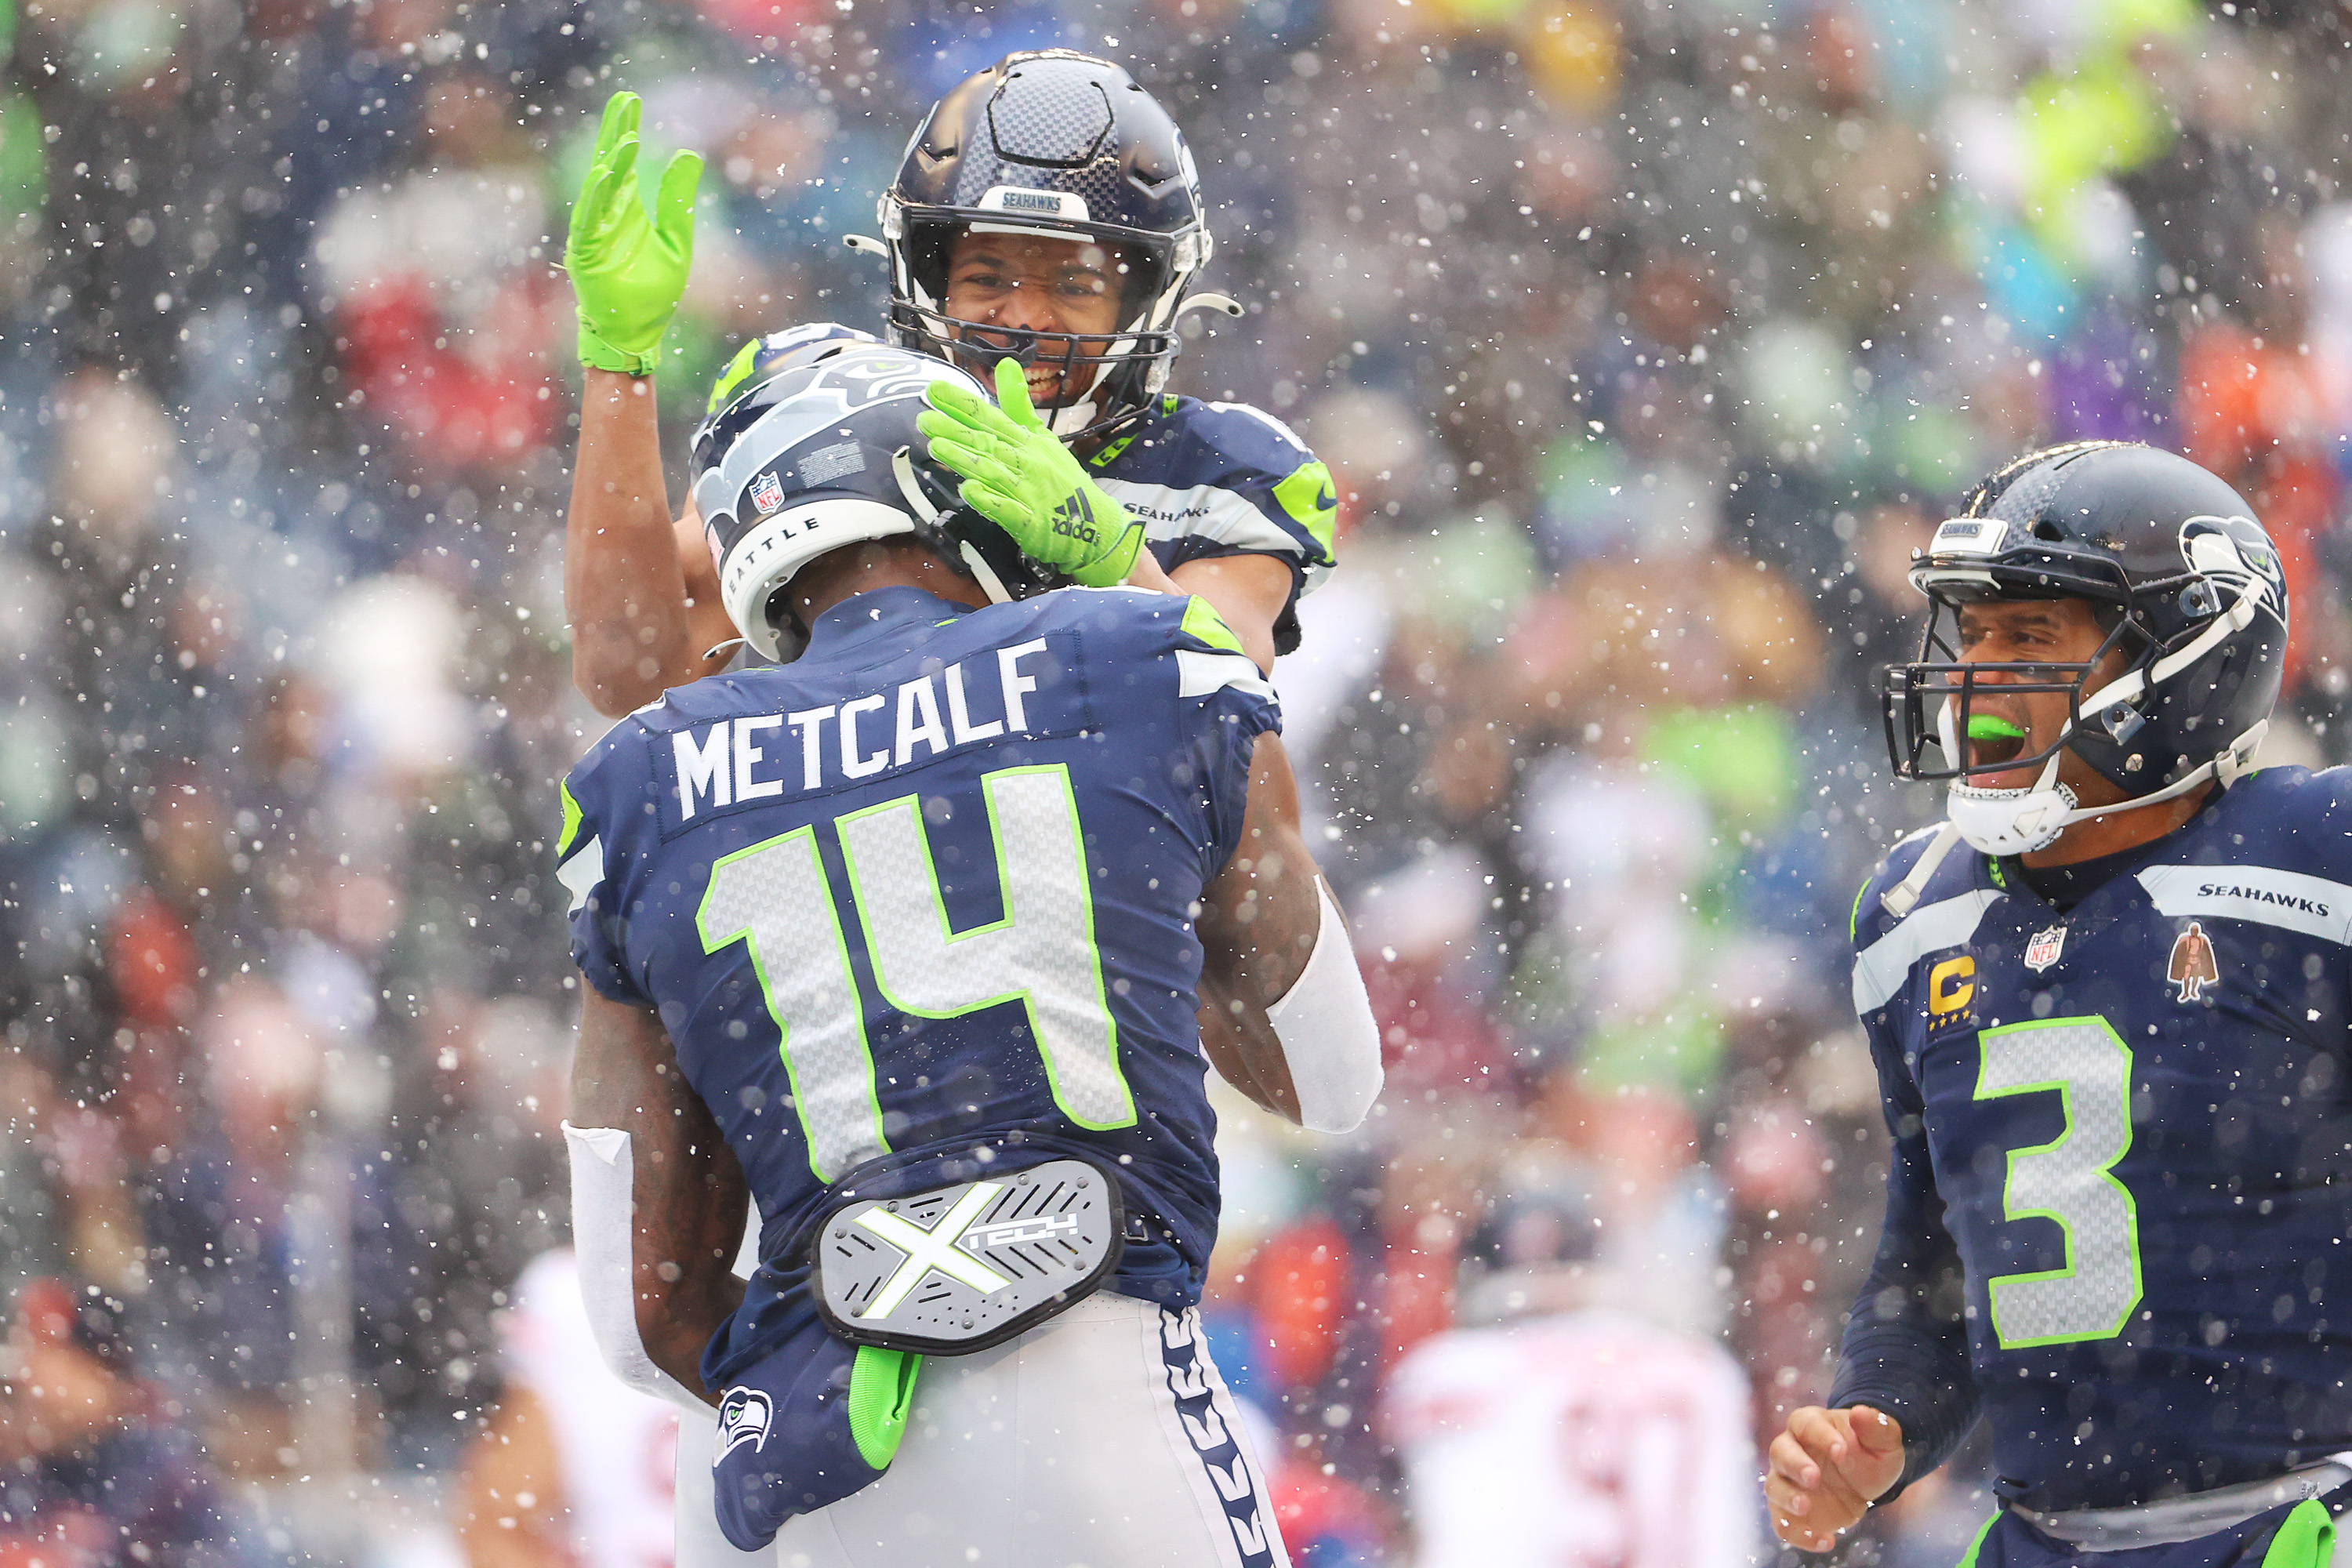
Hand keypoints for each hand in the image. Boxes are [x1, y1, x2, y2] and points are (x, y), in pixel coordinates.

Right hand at [563, 92, 701, 376]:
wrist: (637, 333)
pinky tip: (606, 173)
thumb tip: (688, 154)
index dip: (625, 130)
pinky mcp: (586, 252)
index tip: (631, 101)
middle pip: (609, 163)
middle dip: (616, 132)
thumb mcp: (676, 240)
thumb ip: (679, 201)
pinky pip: (589, 220)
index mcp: (626, 209)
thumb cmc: (653, 292)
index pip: (624, 161)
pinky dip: (597, 196)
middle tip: (626, 100)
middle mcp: (606, 214)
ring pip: (600, 188)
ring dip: (613, 162)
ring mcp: (593, 232)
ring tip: (628, 136)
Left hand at [918, 358, 1145, 586]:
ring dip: (966, 460)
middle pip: (987, 444)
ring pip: (994, 473)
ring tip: (937, 448)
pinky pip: (1009, 510)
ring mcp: (1029, 492)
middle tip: (924, 420)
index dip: (962, 404)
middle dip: (956, 431)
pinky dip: (990, 501)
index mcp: (1026, 441)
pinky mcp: (1031, 522)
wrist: (1096, 526)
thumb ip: (1019, 404)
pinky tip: (970, 491)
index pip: (990, 418)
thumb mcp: (1042, 437)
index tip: (933, 390)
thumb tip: (1005, 363)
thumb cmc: (1062, 480)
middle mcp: (1025, 462)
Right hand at [1766, 1404, 1904, 1552]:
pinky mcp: (1792, 1511)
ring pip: (1774, 1487)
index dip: (1821, 1437)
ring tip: (1806, 1507)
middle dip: (1794, 1465)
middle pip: (1780, 1452)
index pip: (1805, 1424)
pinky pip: (1784, 1524)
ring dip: (1786, 1497)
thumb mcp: (1884, 1440)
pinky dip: (1799, 1535)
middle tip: (1814, 1477)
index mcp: (1810, 1425)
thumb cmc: (1870, 1452)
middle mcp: (1792, 1450)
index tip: (1842, 1451)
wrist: (1866, 1480)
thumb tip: (1859, 1413)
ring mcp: (1789, 1482)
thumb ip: (1876, 1426)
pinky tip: (1826, 1540)